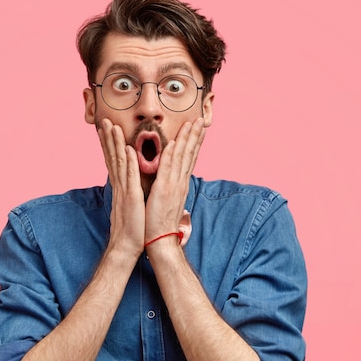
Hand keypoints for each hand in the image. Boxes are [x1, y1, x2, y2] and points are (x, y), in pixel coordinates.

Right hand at [98, 118, 145, 257]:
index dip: (108, 144)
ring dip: (115, 144)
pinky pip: (129, 177)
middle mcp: (119, 186)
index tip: (105, 129)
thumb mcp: (127, 205)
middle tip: (104, 120)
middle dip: (108, 138)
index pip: (113, 161)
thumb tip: (124, 182)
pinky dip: (128, 162)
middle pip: (112, 157)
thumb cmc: (130, 228)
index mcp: (120, 187)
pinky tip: (126, 149)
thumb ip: (125, 190)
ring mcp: (124, 191)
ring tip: (112, 126)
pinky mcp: (131, 197)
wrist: (126, 246)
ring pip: (118, 162)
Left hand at [145, 118, 205, 245]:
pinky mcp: (163, 191)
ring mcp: (173, 186)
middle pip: (190, 154)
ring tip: (192, 123)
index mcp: (180, 184)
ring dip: (187, 139)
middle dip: (195, 135)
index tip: (198, 129)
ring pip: (182, 157)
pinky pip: (168, 169)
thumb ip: (170, 187)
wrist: (160, 240)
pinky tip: (175, 142)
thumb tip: (172, 179)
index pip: (189, 159)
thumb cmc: (160, 222)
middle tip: (200, 119)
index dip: (194, 142)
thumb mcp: (167, 200)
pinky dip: (172, 155)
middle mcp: (180, 182)